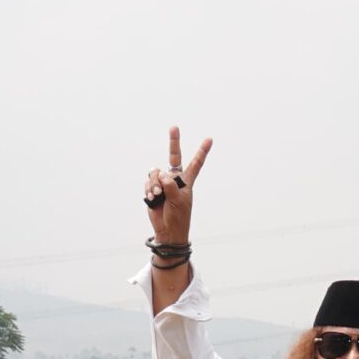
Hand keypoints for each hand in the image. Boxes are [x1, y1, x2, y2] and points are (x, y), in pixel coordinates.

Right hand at [144, 125, 211, 245]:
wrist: (167, 230)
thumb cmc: (178, 217)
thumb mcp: (178, 201)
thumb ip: (171, 185)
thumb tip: (162, 173)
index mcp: (187, 181)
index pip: (196, 164)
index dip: (202, 152)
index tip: (209, 139)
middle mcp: (175, 179)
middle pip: (174, 157)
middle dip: (174, 142)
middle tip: (174, 127)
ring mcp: (163, 183)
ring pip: (155, 173)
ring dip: (154, 184)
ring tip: (157, 195)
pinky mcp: (152, 189)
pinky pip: (148, 183)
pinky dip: (149, 190)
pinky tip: (152, 198)